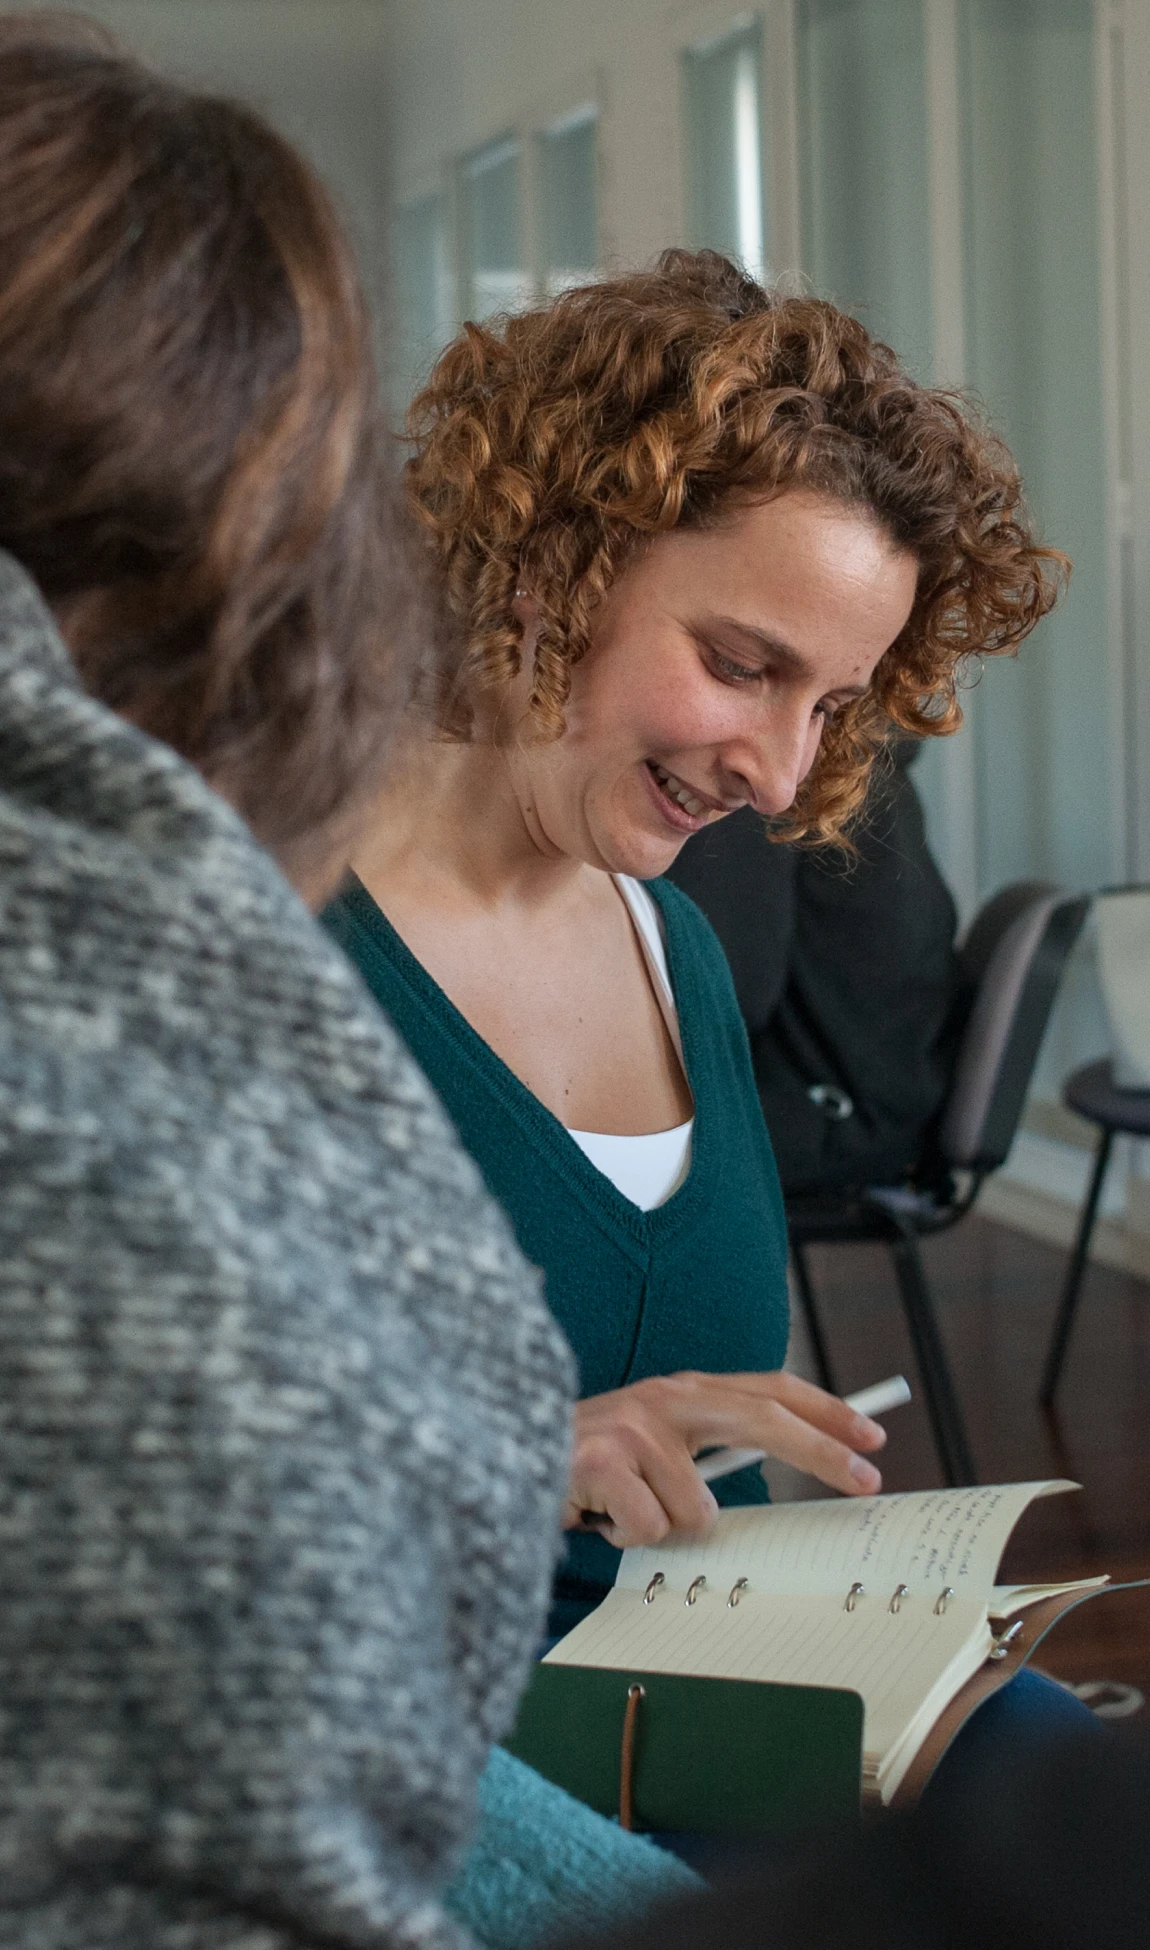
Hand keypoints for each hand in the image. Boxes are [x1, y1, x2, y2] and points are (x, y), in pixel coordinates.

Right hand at [563, 1369, 886, 1548]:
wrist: (504, 1455)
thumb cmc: (590, 1466)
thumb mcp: (656, 1448)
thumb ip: (707, 1455)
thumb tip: (776, 1472)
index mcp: (683, 1391)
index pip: (768, 1389)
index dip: (824, 1409)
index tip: (872, 1437)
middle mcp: (663, 1396)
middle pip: (763, 1418)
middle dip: (821, 1450)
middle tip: (866, 1478)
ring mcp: (633, 1424)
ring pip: (697, 1508)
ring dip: (666, 1527)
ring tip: (628, 1514)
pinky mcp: (603, 1459)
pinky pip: (651, 1528)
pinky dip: (628, 1537)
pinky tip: (600, 1516)